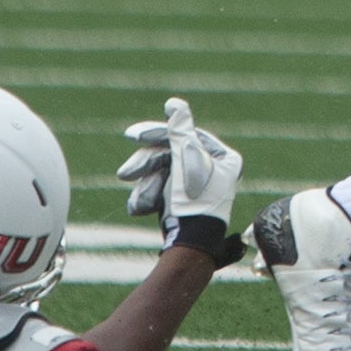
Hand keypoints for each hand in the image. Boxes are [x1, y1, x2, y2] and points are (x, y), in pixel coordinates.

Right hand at [114, 99, 244, 254]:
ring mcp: (199, 187)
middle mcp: (215, 171)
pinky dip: (149, 197)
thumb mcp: (186, 160)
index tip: (135, 136)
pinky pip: (162, 190)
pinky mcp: (185, 202)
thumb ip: (180, 130)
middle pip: (172, 155)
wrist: (188, 247)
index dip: (160, 135)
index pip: (187, 136)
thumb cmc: (193, 202)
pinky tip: (140, 208)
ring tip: (138, 204)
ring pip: (163, 174)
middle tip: (125, 173)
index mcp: (225, 159)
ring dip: (146, 186)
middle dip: (147, 166)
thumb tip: (175, 103)